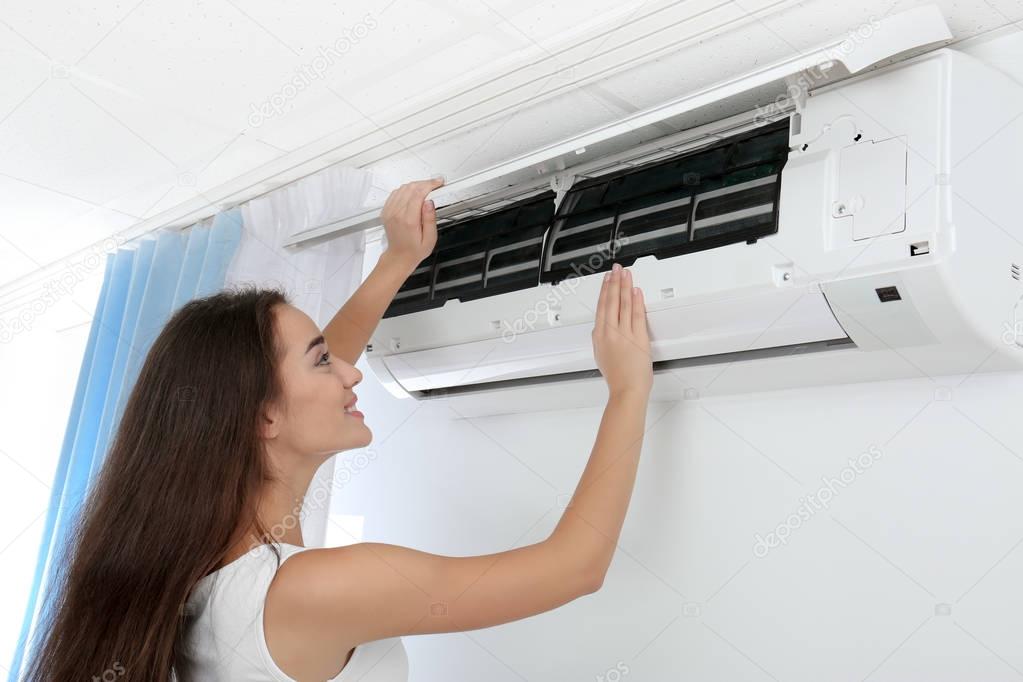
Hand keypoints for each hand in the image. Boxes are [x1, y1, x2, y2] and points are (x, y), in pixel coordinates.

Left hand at [380, 177, 444, 271]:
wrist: (399, 256)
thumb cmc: (415, 250)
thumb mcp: (430, 238)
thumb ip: (430, 219)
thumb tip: (430, 202)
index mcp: (409, 220)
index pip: (418, 194)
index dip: (430, 184)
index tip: (438, 182)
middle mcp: (397, 214)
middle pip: (411, 188)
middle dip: (425, 183)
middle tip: (435, 185)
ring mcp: (389, 212)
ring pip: (402, 188)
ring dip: (415, 185)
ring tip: (426, 189)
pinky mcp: (386, 211)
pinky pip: (395, 193)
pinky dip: (405, 190)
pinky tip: (413, 194)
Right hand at [592, 263, 652, 398]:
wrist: (626, 390)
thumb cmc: (617, 378)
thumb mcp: (601, 356)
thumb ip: (602, 340)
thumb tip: (603, 329)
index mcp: (599, 336)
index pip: (601, 306)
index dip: (605, 290)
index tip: (607, 279)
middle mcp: (609, 332)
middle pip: (611, 301)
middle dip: (614, 282)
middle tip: (616, 270)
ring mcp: (623, 334)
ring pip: (623, 304)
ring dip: (625, 286)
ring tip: (626, 274)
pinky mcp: (638, 338)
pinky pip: (637, 314)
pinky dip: (636, 301)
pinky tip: (636, 291)